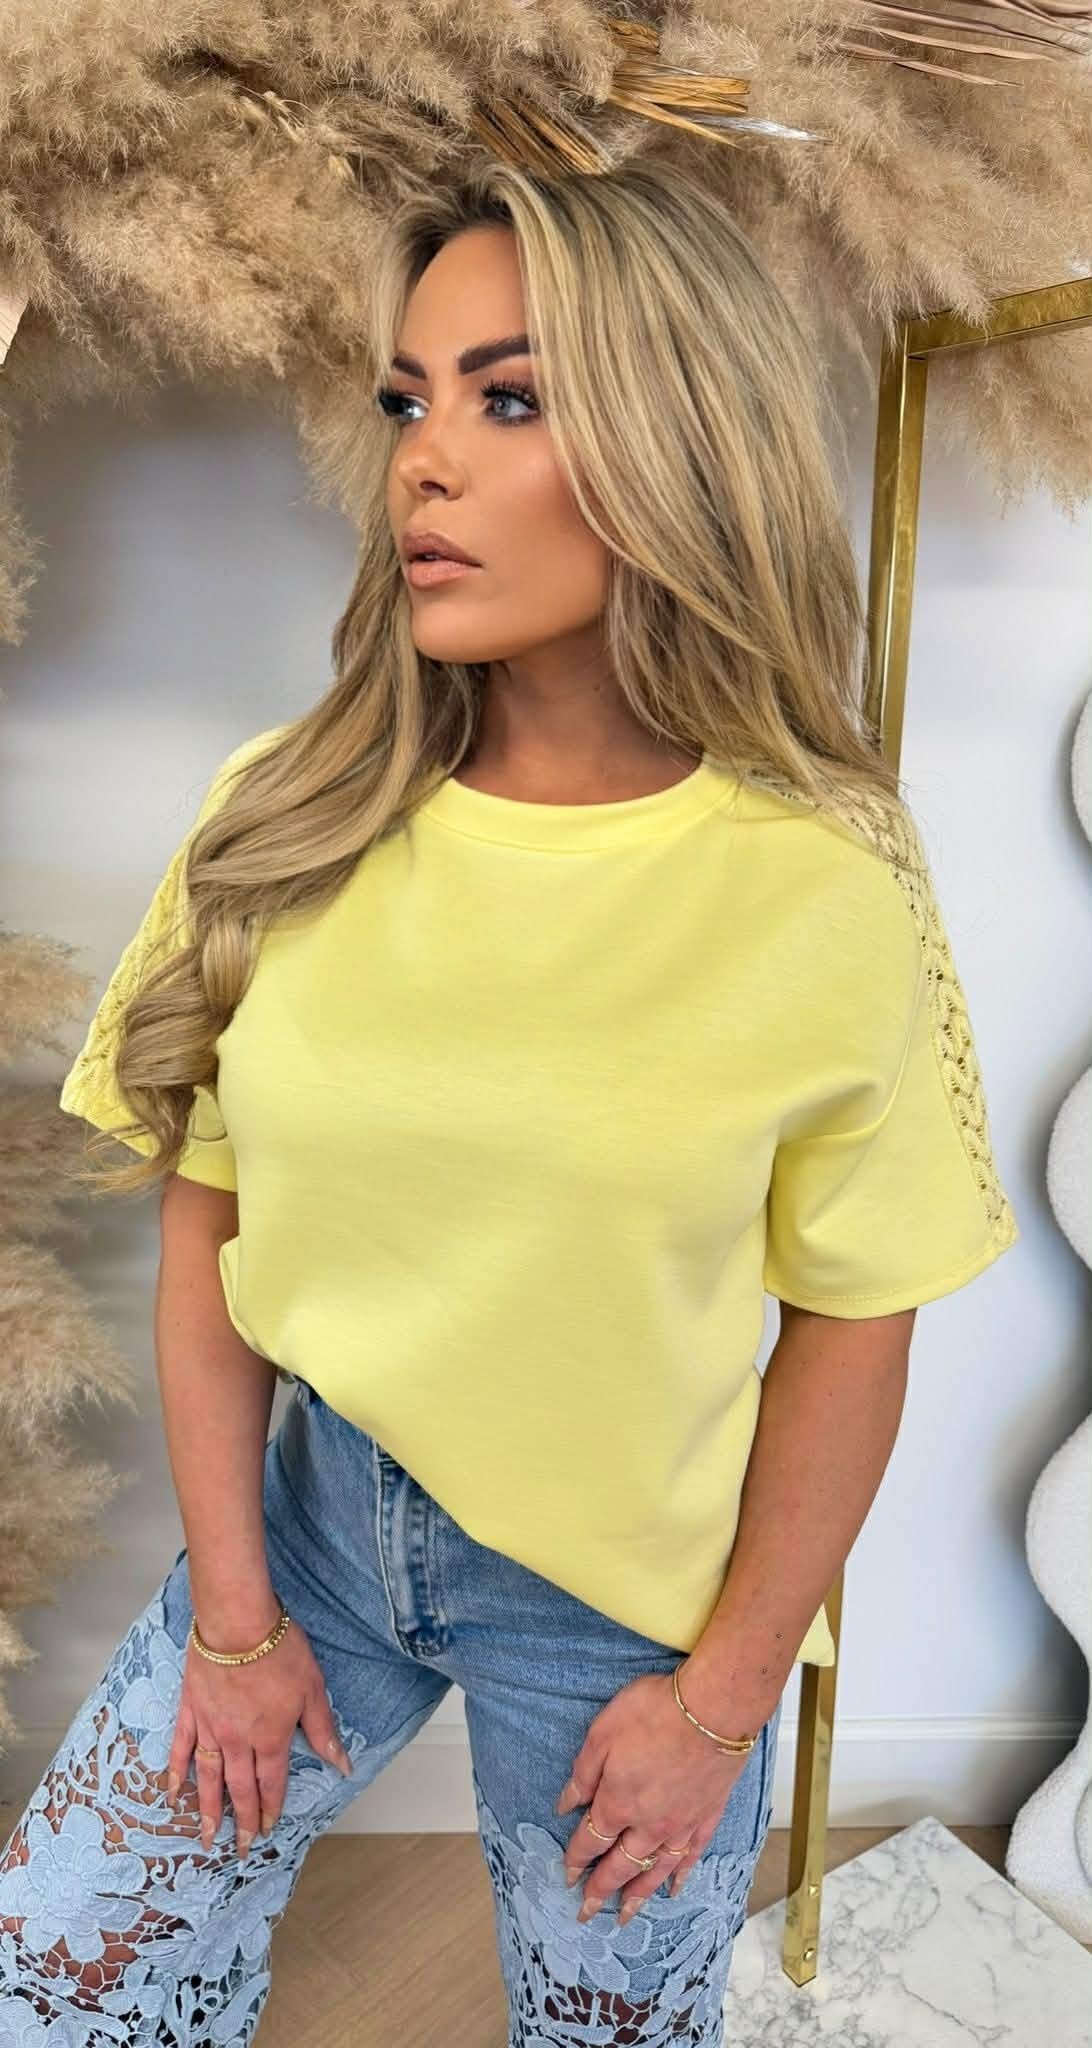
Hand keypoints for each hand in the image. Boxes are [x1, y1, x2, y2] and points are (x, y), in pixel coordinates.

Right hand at [165, 1608, 353, 1861]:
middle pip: (240, 1789)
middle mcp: (239, 1741)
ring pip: (208, 1778)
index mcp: (271, 1738)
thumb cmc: (280, 1650)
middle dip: (242, 1820)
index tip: (268, 1830)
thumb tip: (343, 1765)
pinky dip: (176, 1774)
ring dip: (208, 1810)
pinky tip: (171, 1794)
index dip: (271, 1808)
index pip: (272, 1783)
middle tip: (240, 1847)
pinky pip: (181, 1749)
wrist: (237, 1622)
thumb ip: (323, 1730)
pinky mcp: (190, 1710)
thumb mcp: (313, 1688)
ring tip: (206, 1837)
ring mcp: (210, 1728)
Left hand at [555, 1667, 752, 1925]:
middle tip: (586, 1914)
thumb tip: (565, 1805)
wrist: (714, 1709)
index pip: (590, 1841)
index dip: (575, 1860)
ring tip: (624, 1918)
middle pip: (620, 1866)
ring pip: (654, 1871)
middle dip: (599, 1892)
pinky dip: (681, 1877)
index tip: (566, 1878)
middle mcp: (648, 1824)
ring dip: (637, 1896)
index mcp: (617, 1803)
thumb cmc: (654, 1712)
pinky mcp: (707, 1817)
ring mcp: (680, 1824)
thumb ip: (583, 1773)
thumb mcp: (603, 1733)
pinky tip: (674, 1890)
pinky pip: (691, 1857)